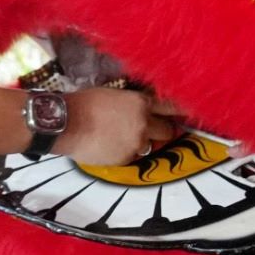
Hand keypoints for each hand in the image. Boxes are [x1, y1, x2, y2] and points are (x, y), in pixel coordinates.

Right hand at [55, 88, 180, 165]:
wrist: (66, 124)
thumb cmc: (85, 103)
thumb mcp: (113, 95)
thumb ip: (132, 104)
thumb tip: (140, 110)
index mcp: (142, 104)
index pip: (171, 107)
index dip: (180, 111)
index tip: (189, 113)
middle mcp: (144, 124)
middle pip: (167, 131)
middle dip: (161, 130)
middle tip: (151, 129)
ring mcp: (136, 144)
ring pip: (148, 146)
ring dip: (140, 142)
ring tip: (120, 137)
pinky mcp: (125, 159)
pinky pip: (131, 157)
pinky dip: (123, 152)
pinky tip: (107, 146)